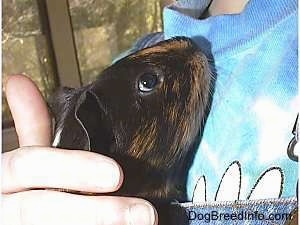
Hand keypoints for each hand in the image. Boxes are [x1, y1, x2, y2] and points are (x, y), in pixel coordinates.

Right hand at [2, 75, 157, 224]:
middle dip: (96, 211)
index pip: (30, 165)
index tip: (115, 175)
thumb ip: (30, 125)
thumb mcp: (25, 155)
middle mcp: (4, 204)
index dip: (72, 168)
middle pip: (41, 208)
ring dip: (99, 224)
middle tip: (142, 213)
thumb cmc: (18, 186)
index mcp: (5, 175)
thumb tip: (20, 82)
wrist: (9, 216)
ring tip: (140, 223)